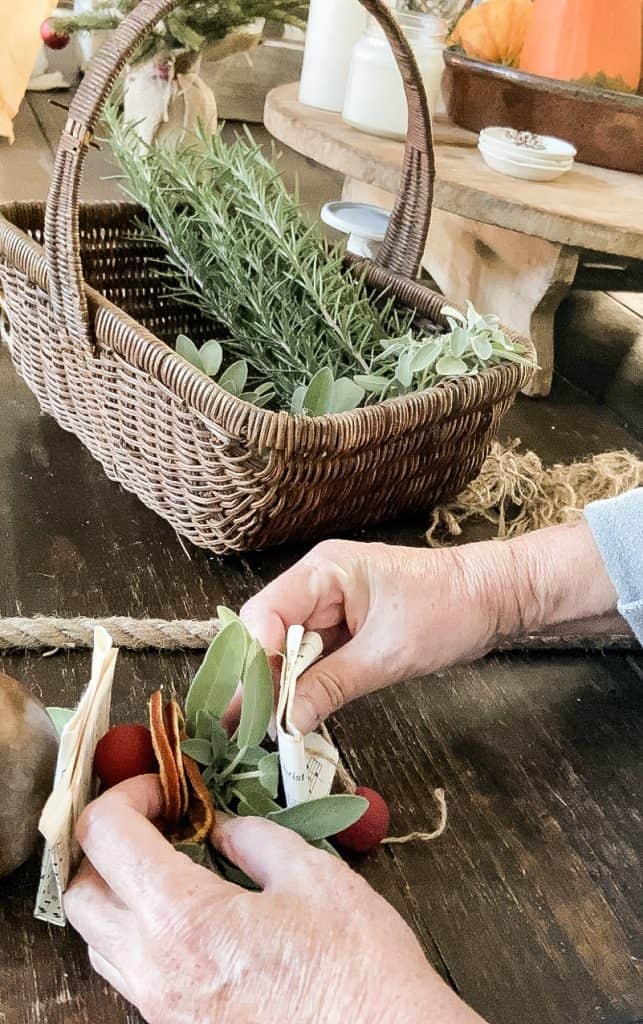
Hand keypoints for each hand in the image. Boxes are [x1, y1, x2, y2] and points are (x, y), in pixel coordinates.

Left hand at [65, 776, 481, 1023]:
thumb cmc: (358, 965)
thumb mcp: (313, 875)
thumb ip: (254, 839)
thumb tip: (223, 827)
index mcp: (185, 920)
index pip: (106, 837)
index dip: (126, 794)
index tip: (164, 787)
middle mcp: (157, 970)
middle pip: (81, 892)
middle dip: (106, 841)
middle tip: (155, 817)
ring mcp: (162, 1007)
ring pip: (96, 938)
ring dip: (116, 888)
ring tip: (167, 859)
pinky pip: (128, 972)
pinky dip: (136, 928)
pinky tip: (185, 909)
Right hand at [241, 523, 617, 733]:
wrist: (492, 598)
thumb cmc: (447, 610)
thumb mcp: (387, 654)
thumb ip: (331, 686)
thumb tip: (286, 724)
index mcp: (323, 571)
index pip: (265, 611)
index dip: (255, 656)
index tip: (259, 700)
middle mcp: (316, 585)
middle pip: (267, 633)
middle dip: (259, 681)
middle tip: (246, 730)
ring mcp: (327, 607)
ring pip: (285, 651)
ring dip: (278, 689)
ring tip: (259, 732)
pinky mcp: (341, 629)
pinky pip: (309, 659)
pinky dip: (302, 687)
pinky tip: (292, 717)